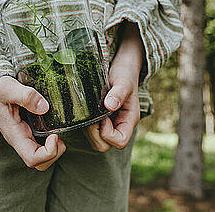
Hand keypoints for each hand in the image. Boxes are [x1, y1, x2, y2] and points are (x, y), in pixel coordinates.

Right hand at [0, 75, 65, 169]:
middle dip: (55, 153)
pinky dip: (52, 140)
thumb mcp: (9, 88)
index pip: (32, 159)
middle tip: (58, 133)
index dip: (49, 152)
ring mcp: (23, 137)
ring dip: (55, 148)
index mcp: (14, 135)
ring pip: (41, 157)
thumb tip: (44, 107)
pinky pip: (41, 144)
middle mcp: (19, 139)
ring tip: (57, 130)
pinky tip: (53, 125)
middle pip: (39, 163)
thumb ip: (26, 96)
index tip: (54, 134)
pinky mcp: (27, 131)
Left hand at [84, 21, 142, 151]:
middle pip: (105, 145)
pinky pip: (91, 132)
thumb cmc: (125, 75)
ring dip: (89, 130)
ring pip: (96, 141)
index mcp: (129, 120)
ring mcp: (110, 125)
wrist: (122, 68)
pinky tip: (86, 110)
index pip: (120, 141)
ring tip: (89, 111)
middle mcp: (120, 126)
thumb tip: (110, 105)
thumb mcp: (123, 81)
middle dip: (95, 133)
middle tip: (92, 115)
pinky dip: (85, 125)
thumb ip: (118, 93)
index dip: (108, 133)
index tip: (103, 116)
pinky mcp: (100, 121)